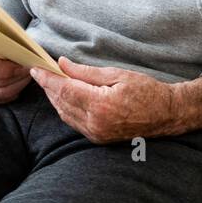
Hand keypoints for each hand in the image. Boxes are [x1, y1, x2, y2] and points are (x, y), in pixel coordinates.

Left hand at [29, 57, 184, 141]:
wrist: (165, 115)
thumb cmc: (146, 90)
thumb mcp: (116, 74)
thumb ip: (86, 72)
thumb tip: (63, 64)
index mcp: (100, 105)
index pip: (64, 90)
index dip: (47, 79)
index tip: (36, 68)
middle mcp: (95, 123)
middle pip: (61, 103)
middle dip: (48, 87)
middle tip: (39, 71)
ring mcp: (96, 134)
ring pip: (65, 114)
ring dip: (54, 98)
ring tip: (48, 81)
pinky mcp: (98, 138)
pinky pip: (74, 122)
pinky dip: (65, 108)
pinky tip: (63, 96)